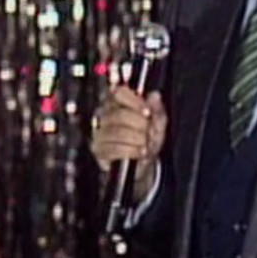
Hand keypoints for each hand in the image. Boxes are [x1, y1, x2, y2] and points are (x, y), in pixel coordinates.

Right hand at [89, 86, 167, 202]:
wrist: (142, 165)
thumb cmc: (147, 140)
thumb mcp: (157, 123)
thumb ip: (157, 109)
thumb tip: (155, 96)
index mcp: (118, 103)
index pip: (119, 93)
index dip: (134, 101)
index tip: (147, 112)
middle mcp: (105, 115)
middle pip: (119, 114)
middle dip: (139, 124)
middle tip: (149, 132)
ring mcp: (100, 133)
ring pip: (116, 132)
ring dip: (136, 139)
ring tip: (145, 144)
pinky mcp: (99, 150)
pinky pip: (113, 149)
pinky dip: (130, 151)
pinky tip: (139, 152)